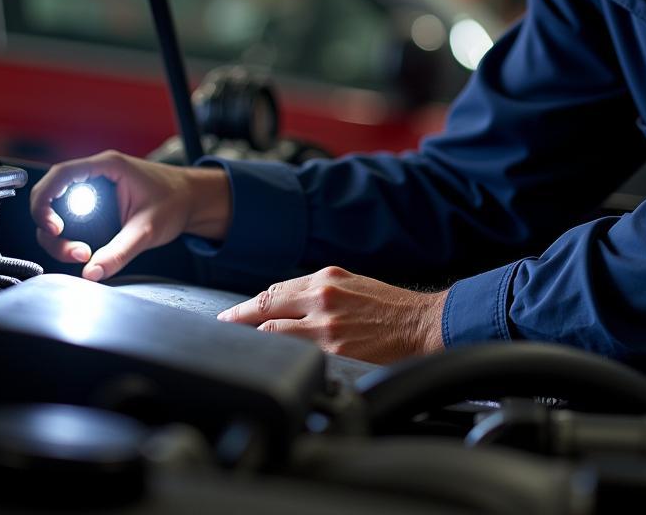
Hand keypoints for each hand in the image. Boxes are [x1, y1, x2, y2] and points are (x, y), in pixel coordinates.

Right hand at [30, 150, 230, 281]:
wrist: (193, 199)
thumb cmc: (176, 201)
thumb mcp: (148, 230)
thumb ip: (120, 252)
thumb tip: (92, 272)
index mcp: (108, 166)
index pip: (60, 175)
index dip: (46, 201)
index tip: (53, 228)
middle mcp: (97, 173)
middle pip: (52, 195)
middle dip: (51, 226)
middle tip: (75, 252)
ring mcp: (95, 187)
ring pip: (58, 209)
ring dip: (59, 235)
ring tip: (83, 255)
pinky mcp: (97, 202)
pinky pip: (70, 215)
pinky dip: (69, 234)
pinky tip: (84, 250)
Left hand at [217, 266, 446, 362]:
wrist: (422, 325)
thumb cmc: (389, 306)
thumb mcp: (351, 283)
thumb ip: (316, 290)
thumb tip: (283, 303)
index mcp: (325, 279)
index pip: (274, 292)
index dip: (247, 307)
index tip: (229, 316)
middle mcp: (322, 300)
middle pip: (265, 312)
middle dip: (239, 323)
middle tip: (223, 331)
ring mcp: (327, 329)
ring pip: (274, 337)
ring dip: (255, 343)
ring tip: (242, 349)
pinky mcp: (336, 354)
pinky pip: (298, 357)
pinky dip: (283, 359)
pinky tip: (276, 365)